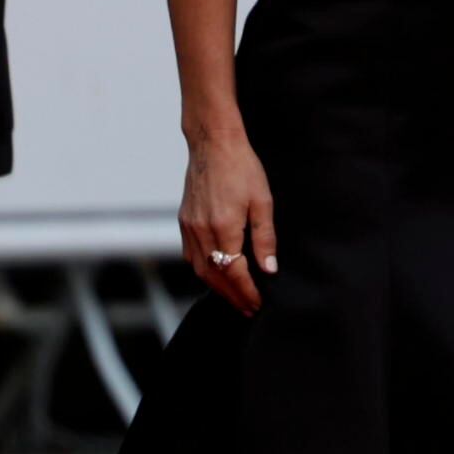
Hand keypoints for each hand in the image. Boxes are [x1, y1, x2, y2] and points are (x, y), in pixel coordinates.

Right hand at [177, 125, 273, 315]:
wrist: (213, 145)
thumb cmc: (242, 168)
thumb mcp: (263, 202)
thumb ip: (265, 238)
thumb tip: (269, 269)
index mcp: (224, 227)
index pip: (235, 272)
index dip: (247, 292)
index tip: (258, 303)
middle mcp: (202, 231)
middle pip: (214, 277)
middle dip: (232, 296)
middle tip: (248, 309)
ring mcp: (189, 227)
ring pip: (200, 270)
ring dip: (217, 287)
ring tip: (235, 297)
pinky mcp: (184, 221)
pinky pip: (191, 256)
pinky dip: (204, 271)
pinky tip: (216, 274)